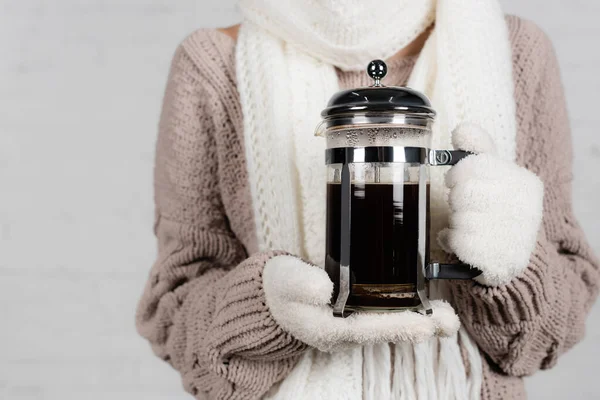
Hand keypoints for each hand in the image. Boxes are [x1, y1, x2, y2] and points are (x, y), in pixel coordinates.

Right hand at [262, 255, 459, 352]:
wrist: (275, 298)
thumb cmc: (281, 288)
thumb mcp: (286, 281)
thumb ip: (302, 283)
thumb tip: (324, 287)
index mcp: (328, 330)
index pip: (367, 329)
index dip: (396, 326)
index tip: (424, 326)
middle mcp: (344, 334)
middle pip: (386, 331)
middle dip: (419, 327)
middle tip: (449, 322)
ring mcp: (352, 327)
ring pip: (390, 326)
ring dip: (420, 321)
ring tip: (448, 317)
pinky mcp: (357, 317)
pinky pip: (387, 318)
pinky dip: (409, 313)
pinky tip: (427, 307)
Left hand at [439, 123, 543, 285]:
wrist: (513, 258)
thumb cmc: (497, 209)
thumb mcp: (495, 174)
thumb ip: (478, 149)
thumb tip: (461, 131)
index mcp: (525, 183)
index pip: (476, 165)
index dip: (457, 172)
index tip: (456, 180)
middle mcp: (525, 209)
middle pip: (463, 191)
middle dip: (455, 198)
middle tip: (462, 205)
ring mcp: (514, 236)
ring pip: (458, 217)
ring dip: (454, 220)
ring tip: (466, 224)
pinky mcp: (498, 261)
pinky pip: (456, 241)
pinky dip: (451, 240)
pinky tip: (463, 241)